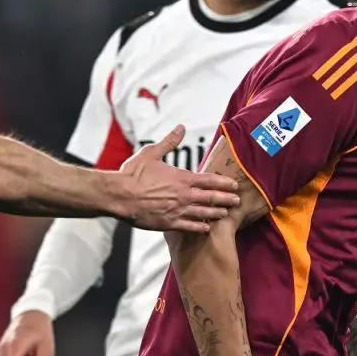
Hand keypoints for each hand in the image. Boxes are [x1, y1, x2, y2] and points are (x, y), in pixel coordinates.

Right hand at [118, 125, 238, 232]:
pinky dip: (200, 227)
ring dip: (216, 213)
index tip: (234, 185)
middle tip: (237, 201)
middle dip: (226, 199)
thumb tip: (181, 127)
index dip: (224, 183)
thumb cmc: (133, 174)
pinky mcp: (168, 223)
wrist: (119, 195)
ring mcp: (177, 210)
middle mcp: (183, 195)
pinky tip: (207, 228)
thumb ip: (169, 142)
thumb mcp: (152, 153)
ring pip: (203, 213)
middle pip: (211, 198)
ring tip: (226, 214)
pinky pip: (189, 226)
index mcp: (181, 178)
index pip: (209, 180)